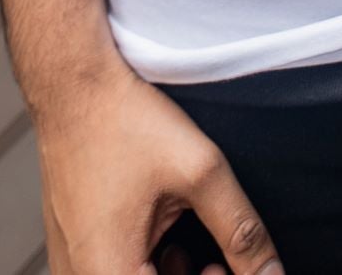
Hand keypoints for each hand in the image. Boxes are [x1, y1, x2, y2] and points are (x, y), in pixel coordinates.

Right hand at [35, 55, 281, 274]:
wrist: (72, 86)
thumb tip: (272, 274)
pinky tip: (164, 244)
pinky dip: (144, 269)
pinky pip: (113, 274)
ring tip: (187, 246)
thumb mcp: (198, 172)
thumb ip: (240, 232)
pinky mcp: (70, 257)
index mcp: (109, 274)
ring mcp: (70, 270)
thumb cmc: (125, 122)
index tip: (226, 268)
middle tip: (218, 264)